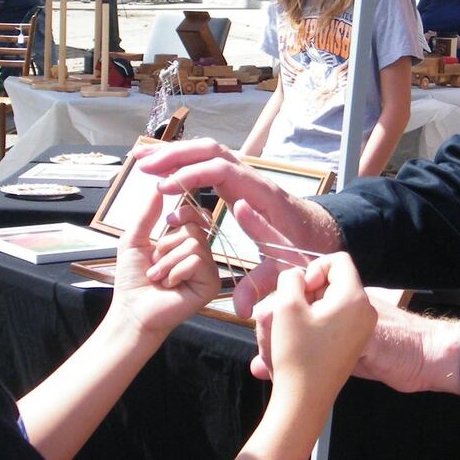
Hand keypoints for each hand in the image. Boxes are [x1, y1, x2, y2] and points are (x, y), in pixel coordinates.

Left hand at [106, 188, 219, 338]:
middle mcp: (200, 255)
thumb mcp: (134, 239)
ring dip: (167, 262)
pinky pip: (197, 261)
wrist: (132, 310)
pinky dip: (176, 271)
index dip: (185, 213)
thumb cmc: (132, 280)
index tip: (169, 220)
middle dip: (166, 246)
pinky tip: (170, 285)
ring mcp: (207, 270)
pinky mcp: (210, 284)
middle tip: (155, 266)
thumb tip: (156, 189)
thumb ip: (146, 214)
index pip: (196, 217)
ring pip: (194, 245)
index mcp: (186, 243)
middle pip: (193, 229)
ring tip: (159, 278)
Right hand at [141, 139, 341, 278]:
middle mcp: (250, 177)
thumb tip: (241, 308)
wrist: (318, 231)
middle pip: (210, 150)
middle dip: (176, 155)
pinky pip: (206, 161)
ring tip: (142, 160)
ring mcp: (243, 175)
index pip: (222, 171)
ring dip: (174, 152)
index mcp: (260, 193)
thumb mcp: (284, 268)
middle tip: (144, 166)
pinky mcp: (235, 180)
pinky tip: (160, 166)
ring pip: (206, 151)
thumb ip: (262, 286)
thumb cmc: (302, 247)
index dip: (191, 176)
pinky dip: (182, 160)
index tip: (164, 189)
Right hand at [249, 254, 375, 401]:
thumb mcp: (287, 307)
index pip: (337, 261)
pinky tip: (288, 347)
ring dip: (299, 315)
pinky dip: (307, 330)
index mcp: (353, 296)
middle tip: (286, 315)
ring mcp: (359, 330)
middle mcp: (362, 310)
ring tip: (280, 335)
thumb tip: (297, 277)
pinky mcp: (351, 346)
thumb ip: (290, 279)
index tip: (299, 290)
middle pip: (329, 285)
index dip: (313, 268)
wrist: (307, 404)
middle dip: (301, 296)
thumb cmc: (300, 355)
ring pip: (324, 307)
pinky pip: (328, 325)